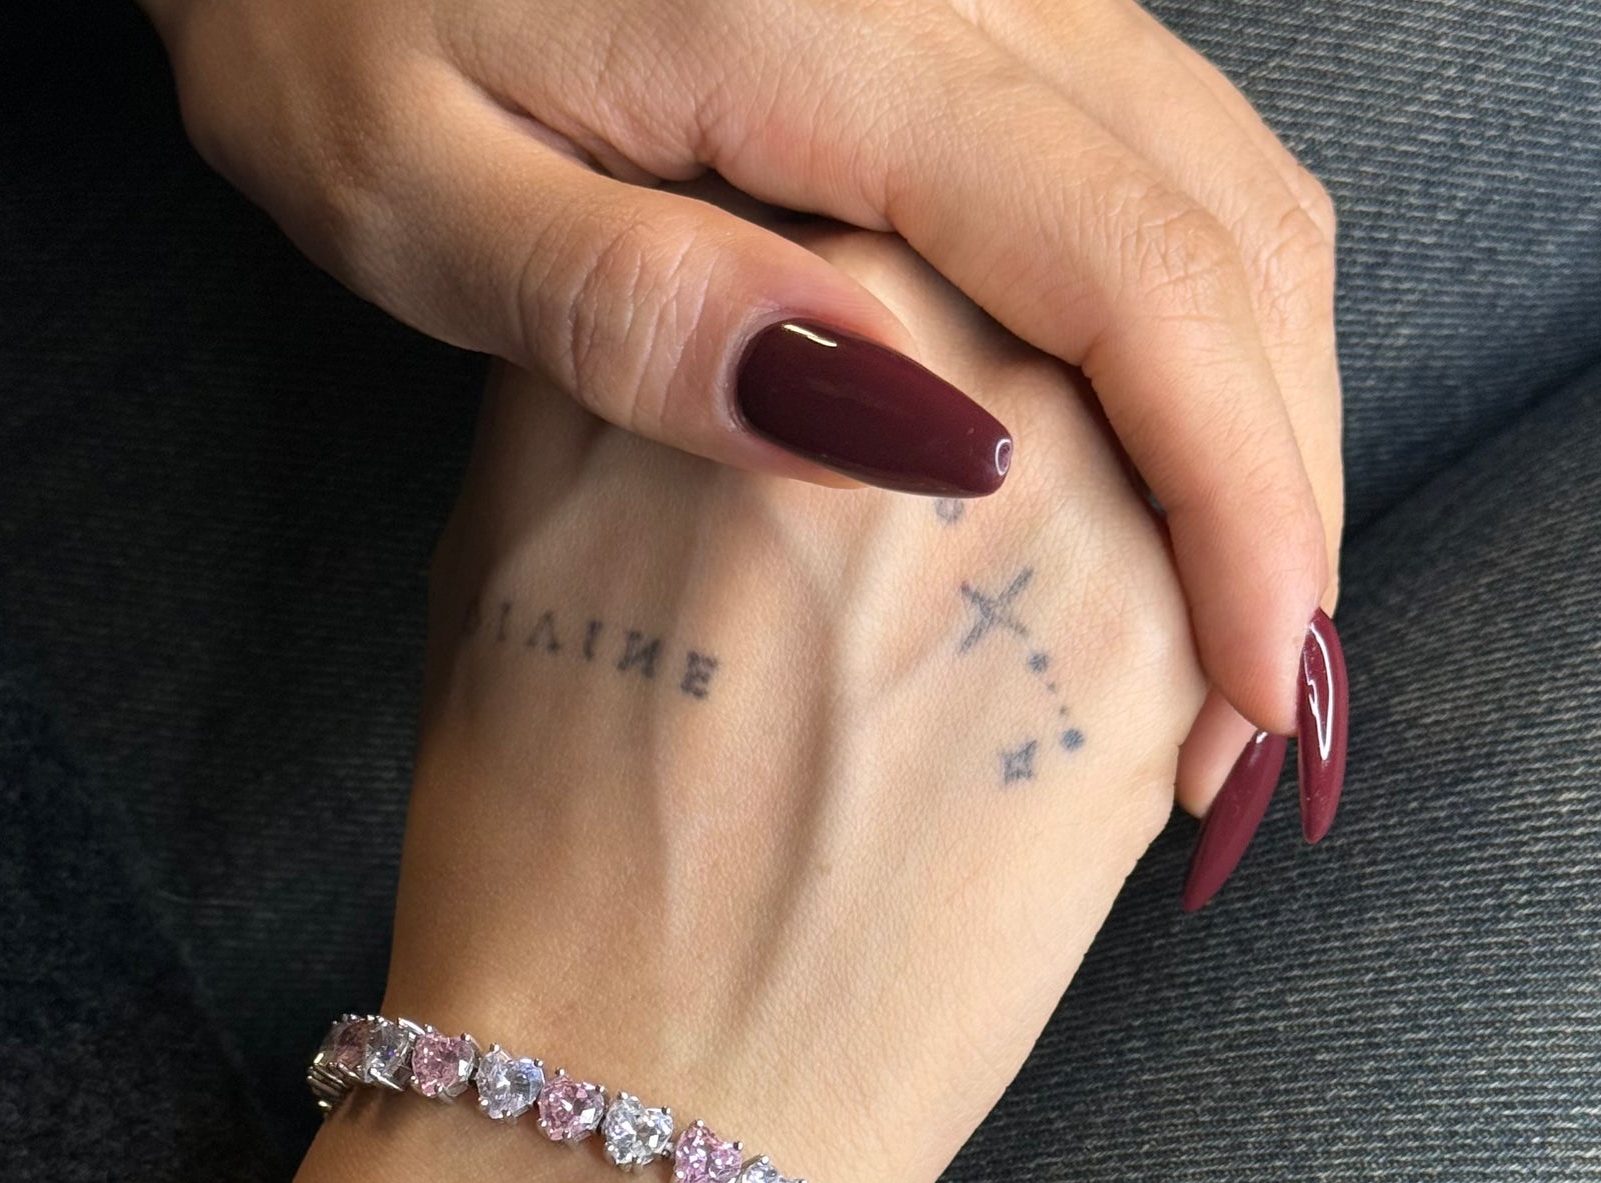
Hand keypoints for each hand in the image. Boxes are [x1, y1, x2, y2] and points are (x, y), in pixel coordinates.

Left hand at [142, 0, 1338, 756]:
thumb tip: (910, 445)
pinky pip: (1148, 159)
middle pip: (1227, 235)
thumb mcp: (417, 190)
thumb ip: (643, 307)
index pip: (1134, 282)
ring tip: (1239, 602)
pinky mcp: (954, 4)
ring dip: (1262, 407)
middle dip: (1285, 480)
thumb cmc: (315, 13)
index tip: (1259, 686)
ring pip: (1220, 190)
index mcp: (828, 37)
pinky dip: (1196, 324)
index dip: (1237, 500)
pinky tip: (1167, 451)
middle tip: (1263, 695)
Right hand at [387, 223, 1206, 1182]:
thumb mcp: (503, 556)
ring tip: (962, 633)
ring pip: (1115, 394)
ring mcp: (1047, 496)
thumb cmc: (545, 853)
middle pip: (993, 275)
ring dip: (1072, 474)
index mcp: (709, 312)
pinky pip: (1194, 538)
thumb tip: (736, 327)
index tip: (834, 384)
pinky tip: (1035, 687)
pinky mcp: (1158, 643)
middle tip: (906, 523)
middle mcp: (894, 371)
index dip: (839, 301)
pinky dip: (1153, 581)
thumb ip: (625, 378)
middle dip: (966, 374)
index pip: (833, 208)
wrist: (649, 1096)